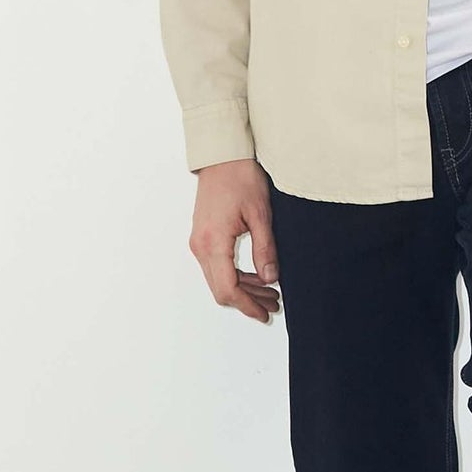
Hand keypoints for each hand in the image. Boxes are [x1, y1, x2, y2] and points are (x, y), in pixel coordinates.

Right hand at [188, 158, 281, 323]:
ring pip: (218, 280)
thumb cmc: (240, 178)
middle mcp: (201, 246)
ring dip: (243, 290)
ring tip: (269, 293)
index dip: (247, 305)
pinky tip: (256, 276)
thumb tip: (270, 278)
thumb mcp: (261, 214)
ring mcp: (199, 242)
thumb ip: (265, 249)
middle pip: (221, 289)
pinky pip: (216, 267)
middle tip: (273, 305)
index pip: (228, 288)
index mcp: (213, 242)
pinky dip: (235, 277)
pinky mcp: (202, 238)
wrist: (222, 158)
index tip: (264, 313)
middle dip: (247, 301)